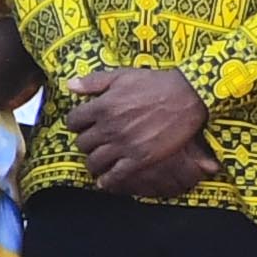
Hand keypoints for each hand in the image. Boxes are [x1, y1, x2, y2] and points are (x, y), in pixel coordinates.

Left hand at [63, 63, 209, 192]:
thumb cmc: (155, 84)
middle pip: (82, 143)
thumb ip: (93, 82)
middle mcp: (109, 127)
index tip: (82, 125)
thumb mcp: (121, 76)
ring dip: (93, 162)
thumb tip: (70, 85)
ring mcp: (124, 145)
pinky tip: (105, 181)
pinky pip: (115, 176)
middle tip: (93, 142)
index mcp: (102, 106)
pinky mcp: (140, 159)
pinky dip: (107, 180)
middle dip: (85, 142)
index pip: (72, 121)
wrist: (187, 96)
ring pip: (94, 161)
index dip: (75, 124)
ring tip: (98, 160)